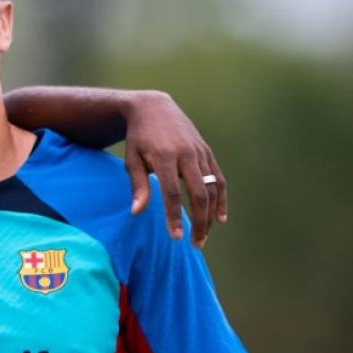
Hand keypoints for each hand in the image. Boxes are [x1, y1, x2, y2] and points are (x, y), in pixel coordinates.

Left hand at [123, 90, 225, 246]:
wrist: (154, 108)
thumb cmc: (138, 138)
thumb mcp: (131, 159)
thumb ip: (138, 186)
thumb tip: (137, 212)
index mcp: (164, 156)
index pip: (172, 193)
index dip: (175, 217)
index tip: (176, 238)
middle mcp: (186, 154)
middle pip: (199, 194)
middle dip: (199, 222)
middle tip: (195, 245)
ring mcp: (199, 152)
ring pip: (212, 188)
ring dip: (210, 215)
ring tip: (203, 237)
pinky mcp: (207, 152)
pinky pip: (218, 179)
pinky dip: (221, 199)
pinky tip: (220, 218)